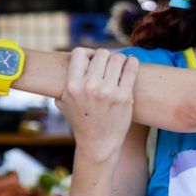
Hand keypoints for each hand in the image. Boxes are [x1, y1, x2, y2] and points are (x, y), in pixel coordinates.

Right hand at [58, 48, 138, 162]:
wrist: (98, 142)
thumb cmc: (80, 120)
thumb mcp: (62, 100)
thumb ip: (63, 80)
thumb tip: (67, 60)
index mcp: (72, 85)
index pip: (79, 53)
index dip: (87, 54)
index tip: (93, 61)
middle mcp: (89, 87)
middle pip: (101, 54)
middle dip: (105, 58)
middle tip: (108, 66)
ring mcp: (108, 91)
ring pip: (117, 58)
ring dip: (119, 59)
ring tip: (119, 66)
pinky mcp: (125, 97)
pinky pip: (131, 69)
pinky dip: (132, 62)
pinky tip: (131, 63)